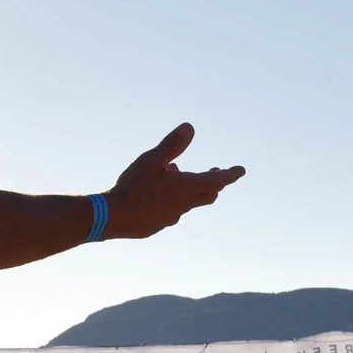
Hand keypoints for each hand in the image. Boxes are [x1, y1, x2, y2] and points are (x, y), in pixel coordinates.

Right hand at [103, 125, 243, 240]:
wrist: (112, 217)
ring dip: (190, 190)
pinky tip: (157, 195)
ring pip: (189, 203)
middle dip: (214, 183)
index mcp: (185, 187)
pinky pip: (172, 211)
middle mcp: (183, 204)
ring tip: (176, 175)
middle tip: (215, 173)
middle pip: (208, 194)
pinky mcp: (158, 225)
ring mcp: (171, 217)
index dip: (230, 175)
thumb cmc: (132, 186)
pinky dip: (172, 200)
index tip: (241, 171)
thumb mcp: (151, 160)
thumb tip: (190, 127)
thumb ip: (172, 145)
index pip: (217, 181)